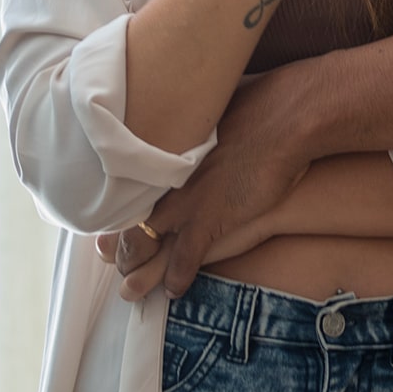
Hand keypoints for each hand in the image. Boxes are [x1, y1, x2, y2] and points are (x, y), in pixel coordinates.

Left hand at [103, 74, 307, 298]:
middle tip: (113, 262)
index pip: (127, 184)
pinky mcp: (208, 222)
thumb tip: (191, 120)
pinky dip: (177, 278)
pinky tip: (175, 289)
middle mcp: (165, 176)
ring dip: (136, 270)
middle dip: (119, 247)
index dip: (115, 209)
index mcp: (164, 148)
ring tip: (131, 287)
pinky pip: (182, 261)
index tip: (107, 223)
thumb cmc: (257, 102)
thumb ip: (193, 121)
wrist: (284, 118)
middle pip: (127, 217)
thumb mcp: (212, 106)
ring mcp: (184, 201)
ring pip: (143, 243)